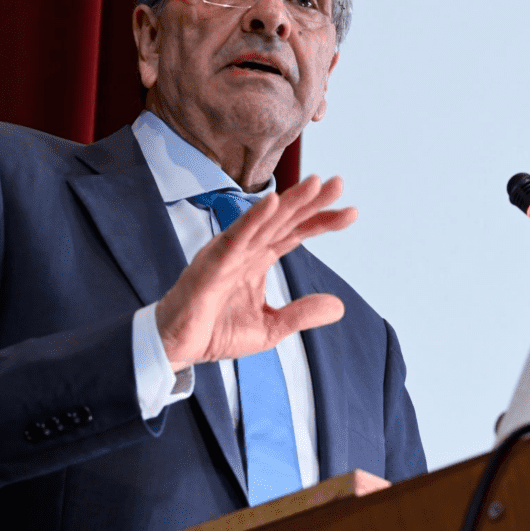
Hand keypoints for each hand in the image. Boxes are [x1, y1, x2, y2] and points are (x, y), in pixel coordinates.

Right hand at [156, 175, 356, 371]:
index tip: (351, 212)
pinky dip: (253, 218)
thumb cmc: (215, 331)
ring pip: (264, 221)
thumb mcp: (269, 328)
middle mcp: (246, 250)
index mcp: (259, 260)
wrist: (177, 347)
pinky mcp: (212, 262)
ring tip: (315, 184)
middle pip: (284, 220)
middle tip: (339, 183)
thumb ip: (301, 314)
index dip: (321, 222)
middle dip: (311, 202)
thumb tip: (339, 306)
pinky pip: (236, 236)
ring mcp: (229, 253)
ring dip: (289, 202)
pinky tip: (272, 202)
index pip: (295, 234)